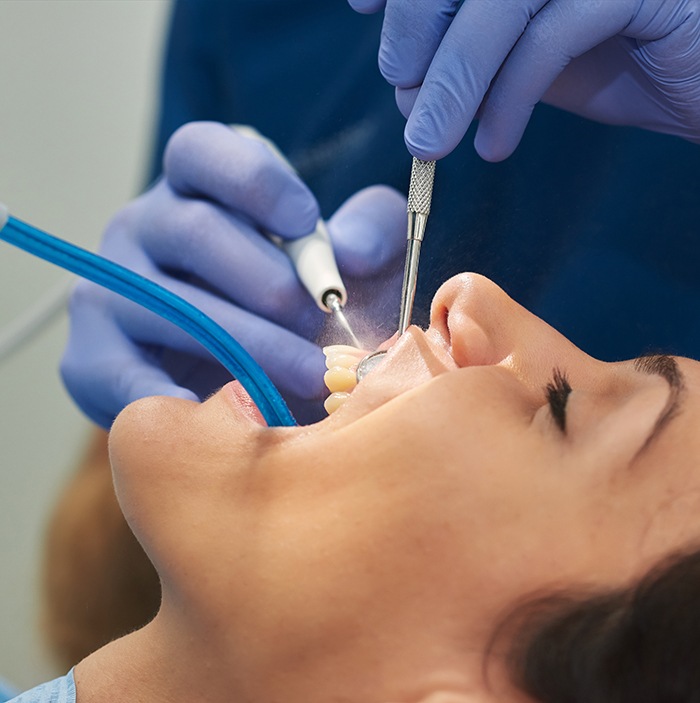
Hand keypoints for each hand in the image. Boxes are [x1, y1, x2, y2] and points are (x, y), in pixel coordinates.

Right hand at [61, 122, 405, 426]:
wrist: (255, 385)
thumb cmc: (308, 309)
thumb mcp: (356, 260)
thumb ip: (373, 232)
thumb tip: (352, 253)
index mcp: (197, 190)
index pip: (201, 151)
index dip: (254, 181)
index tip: (305, 222)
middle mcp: (143, 228)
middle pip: (193, 230)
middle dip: (269, 283)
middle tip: (319, 322)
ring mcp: (110, 290)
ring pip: (169, 305)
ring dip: (247, 344)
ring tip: (306, 375)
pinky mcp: (94, 357)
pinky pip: (122, 377)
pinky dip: (170, 398)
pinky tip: (217, 413)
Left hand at [348, 0, 699, 160]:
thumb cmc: (616, 57)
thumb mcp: (528, 52)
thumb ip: (473, 51)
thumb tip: (406, 84)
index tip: (363, 5)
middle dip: (416, 29)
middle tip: (403, 91)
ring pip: (500, 2)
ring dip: (453, 79)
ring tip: (428, 143)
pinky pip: (553, 35)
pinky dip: (511, 97)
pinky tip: (494, 145)